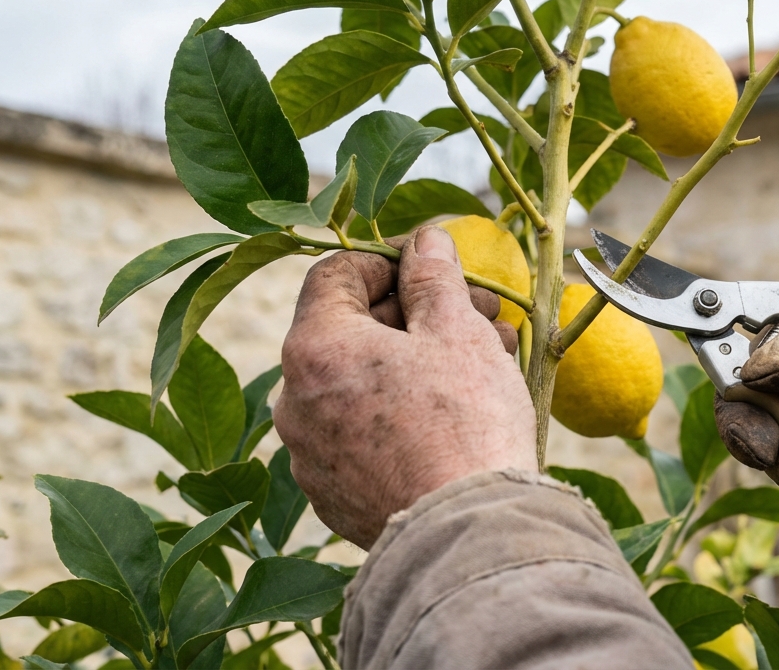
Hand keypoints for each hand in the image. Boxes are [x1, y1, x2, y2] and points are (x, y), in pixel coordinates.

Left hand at [274, 226, 536, 548]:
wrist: (470, 536)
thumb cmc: (466, 423)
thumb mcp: (457, 331)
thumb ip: (434, 276)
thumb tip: (426, 240)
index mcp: (314, 349)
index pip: (336, 273)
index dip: (388, 258)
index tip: (434, 266)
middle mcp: (294, 401)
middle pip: (350, 331)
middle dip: (416, 315)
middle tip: (480, 314)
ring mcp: (309, 456)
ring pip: (361, 385)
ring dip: (416, 363)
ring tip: (485, 362)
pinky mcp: (333, 497)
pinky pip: (364, 435)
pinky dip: (401, 414)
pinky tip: (455, 415)